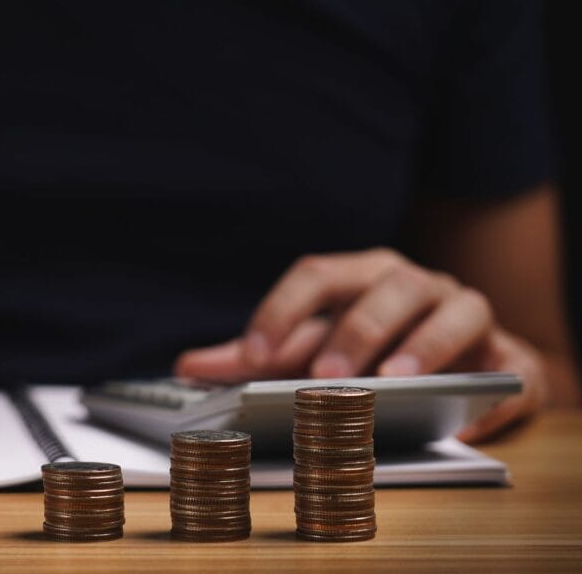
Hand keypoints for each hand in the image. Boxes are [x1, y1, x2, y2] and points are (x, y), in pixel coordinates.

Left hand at [175, 248, 547, 441]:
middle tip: (323, 375)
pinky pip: (507, 366)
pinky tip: (462, 420)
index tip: (250, 357)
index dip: (282, 310)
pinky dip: (486, 390)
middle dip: (354, 328)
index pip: (317, 274)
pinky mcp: (507, 356)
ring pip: (453, 309)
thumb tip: (187, 365)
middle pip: (386, 286)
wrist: (465, 369)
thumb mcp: (313, 351)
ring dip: (424, 344)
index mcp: (362, 276)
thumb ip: (259, 356)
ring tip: (395, 382)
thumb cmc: (377, 350)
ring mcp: (465, 312)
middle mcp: (414, 283)